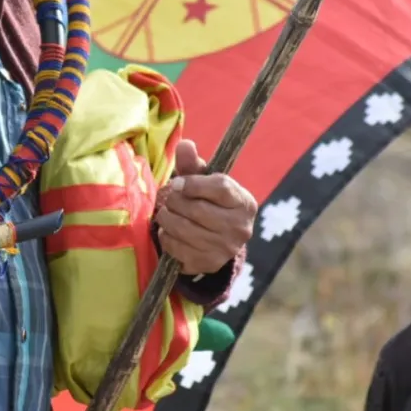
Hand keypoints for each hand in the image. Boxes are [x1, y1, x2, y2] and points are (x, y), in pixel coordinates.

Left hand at [156, 139, 256, 274]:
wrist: (217, 241)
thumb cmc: (209, 203)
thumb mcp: (205, 182)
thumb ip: (193, 164)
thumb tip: (185, 145)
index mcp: (244, 203)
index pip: (220, 187)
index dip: (193, 183)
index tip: (178, 183)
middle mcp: (240, 228)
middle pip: (197, 209)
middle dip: (174, 201)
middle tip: (168, 198)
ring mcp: (225, 249)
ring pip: (182, 228)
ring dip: (166, 218)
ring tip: (167, 213)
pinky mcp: (207, 265)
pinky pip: (175, 248)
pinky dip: (166, 237)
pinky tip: (170, 231)